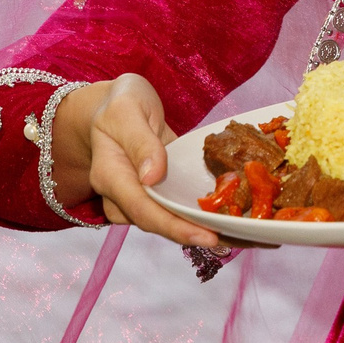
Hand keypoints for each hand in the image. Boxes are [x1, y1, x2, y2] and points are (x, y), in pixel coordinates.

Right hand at [50, 74, 221, 251]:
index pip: (140, 209)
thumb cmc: (120, 102)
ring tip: (234, 232)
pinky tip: (225, 214)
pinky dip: (197, 213)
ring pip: (166, 220)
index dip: (173, 227)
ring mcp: (138, 195)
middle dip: (191, 234)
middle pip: (155, 222)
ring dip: (197, 227)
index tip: (206, 236)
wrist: (119, 103)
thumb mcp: (127, 109)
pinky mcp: (157, 192)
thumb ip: (139, 141)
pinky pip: (175, 207)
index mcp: (109, 174)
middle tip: (230, 240)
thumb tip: (151, 177)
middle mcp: (121, 193)